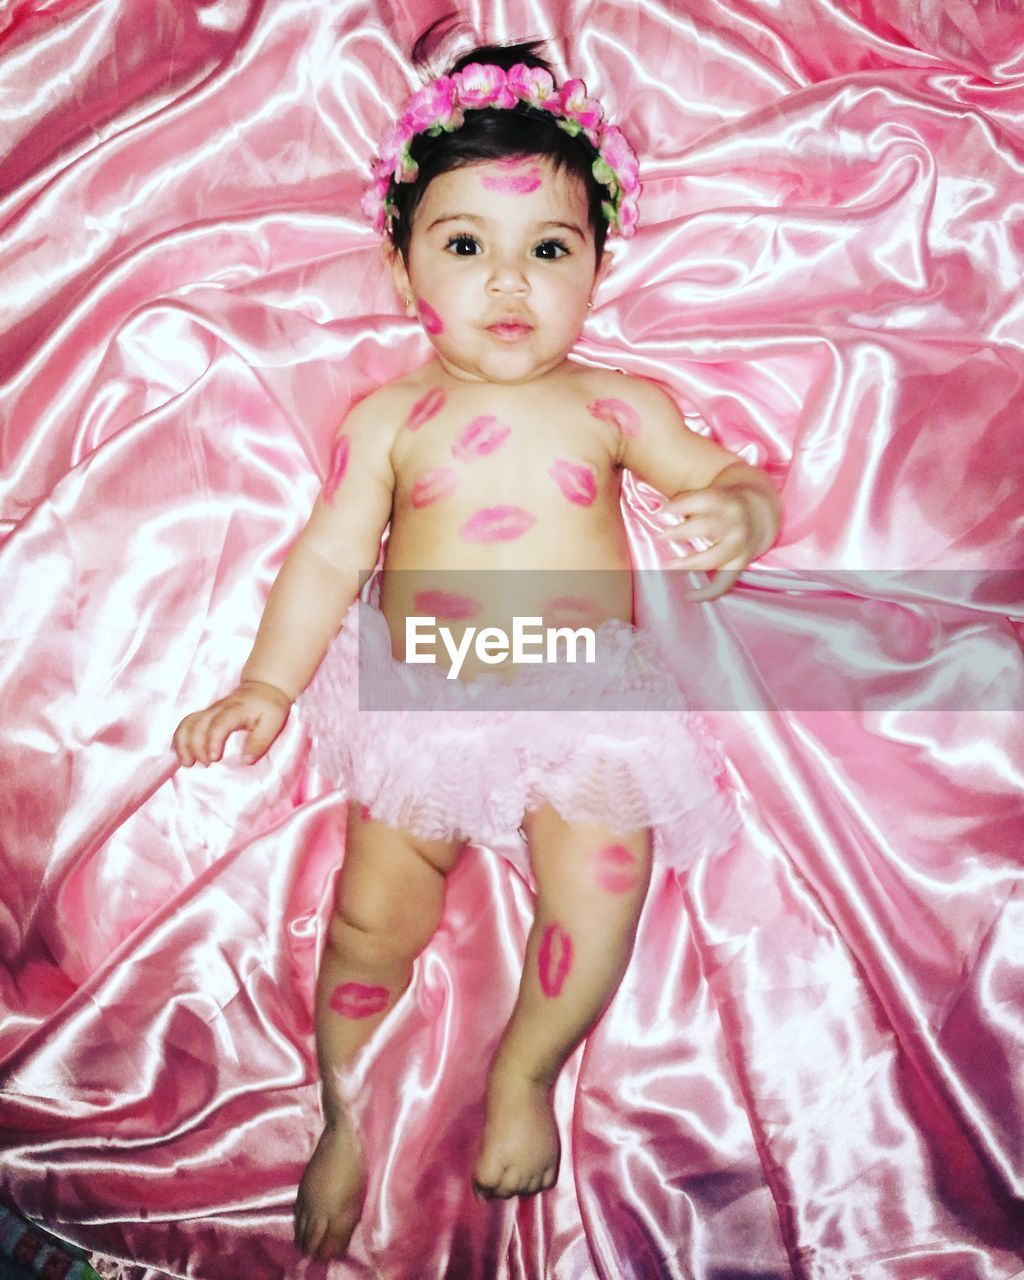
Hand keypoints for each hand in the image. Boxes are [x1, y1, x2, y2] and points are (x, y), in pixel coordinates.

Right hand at [172, 680, 291, 766]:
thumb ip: (260, 742)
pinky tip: (179, 754)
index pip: (219, 724)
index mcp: (235, 710)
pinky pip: (186, 724)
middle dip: (195, 746)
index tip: (213, 759)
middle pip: (197, 724)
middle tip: (205, 765)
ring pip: (187, 723)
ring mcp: (209, 711)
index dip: (212, 741)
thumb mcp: (273, 724)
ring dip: (183, 743)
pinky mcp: (204, 715)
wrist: (262, 688)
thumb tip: (246, 761)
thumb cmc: (269, 707)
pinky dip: (179, 739)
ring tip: (187, 763)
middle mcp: (218, 709)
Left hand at [657, 480, 776, 601]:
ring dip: (690, 562)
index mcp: (726, 502)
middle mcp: (735, 524)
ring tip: (670, 565)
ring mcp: (738, 547)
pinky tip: (690, 596)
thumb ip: (686, 501)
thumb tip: (660, 513)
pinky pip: (724, 583)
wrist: (757, 515)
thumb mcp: (711, 494)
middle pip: (707, 528)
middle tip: (662, 535)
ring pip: (713, 558)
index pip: (704, 501)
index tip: (662, 511)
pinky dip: (708, 592)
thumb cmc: (722, 505)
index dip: (681, 505)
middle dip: (682, 532)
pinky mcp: (739, 565)